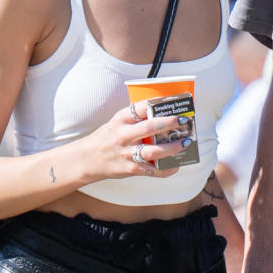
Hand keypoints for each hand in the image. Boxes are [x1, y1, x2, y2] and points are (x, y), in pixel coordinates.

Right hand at [74, 99, 193, 182]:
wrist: (87, 160)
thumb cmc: (106, 138)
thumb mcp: (116, 122)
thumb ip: (134, 118)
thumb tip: (160, 111)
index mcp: (120, 120)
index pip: (141, 108)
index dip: (159, 103)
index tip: (173, 101)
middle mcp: (123, 135)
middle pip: (150, 128)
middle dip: (170, 123)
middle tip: (184, 121)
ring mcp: (127, 153)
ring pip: (155, 151)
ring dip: (173, 147)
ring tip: (186, 142)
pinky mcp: (131, 169)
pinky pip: (153, 170)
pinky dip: (167, 169)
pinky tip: (176, 165)